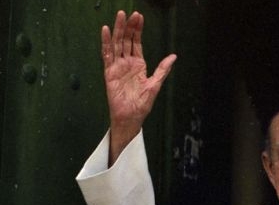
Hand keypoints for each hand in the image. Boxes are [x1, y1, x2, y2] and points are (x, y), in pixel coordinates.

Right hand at [101, 10, 176, 164]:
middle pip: (126, 40)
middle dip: (129, 26)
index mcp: (138, 64)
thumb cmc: (142, 104)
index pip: (136, 43)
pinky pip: (107, 55)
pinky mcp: (109, 73)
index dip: (138, 30)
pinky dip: (106, 43)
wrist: (131, 117)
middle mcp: (126, 63)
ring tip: (120, 16)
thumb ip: (163, 69)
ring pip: (116, 44)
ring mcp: (117, 67)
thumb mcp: (156, 84)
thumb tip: (173, 56)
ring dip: (118, 30)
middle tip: (131, 13)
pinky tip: (105, 31)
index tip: (139, 16)